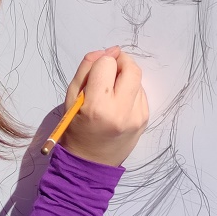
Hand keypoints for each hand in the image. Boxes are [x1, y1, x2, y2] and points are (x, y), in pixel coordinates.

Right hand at [59, 47, 149, 166]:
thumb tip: (107, 52)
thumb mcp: (71, 98)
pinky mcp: (145, 119)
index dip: (101, 63)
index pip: (107, 64)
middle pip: (131, 68)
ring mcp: (137, 116)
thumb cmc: (75, 128)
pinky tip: (119, 103)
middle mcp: (121, 110)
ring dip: (125, 78)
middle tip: (110, 69)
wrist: (90, 163)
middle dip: (120, 62)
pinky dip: (131, 91)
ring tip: (111, 92)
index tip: (96, 71)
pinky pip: (141, 93)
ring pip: (137, 80)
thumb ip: (86, 69)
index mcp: (97, 105)